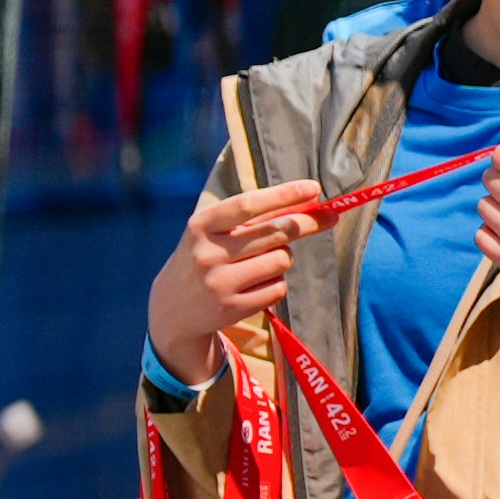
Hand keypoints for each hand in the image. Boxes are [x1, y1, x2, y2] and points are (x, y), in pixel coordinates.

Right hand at [149, 173, 325, 383]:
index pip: (246, 206)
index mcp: (200, 227)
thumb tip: (307, 203)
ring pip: (281, 261)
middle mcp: (208, 253)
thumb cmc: (203, 260)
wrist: (171, 310)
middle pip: (275, 233)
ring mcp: (220, 283)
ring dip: (281, 259)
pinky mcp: (234, 308)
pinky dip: (275, 284)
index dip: (282, 195)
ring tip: (260, 264)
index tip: (313, 188)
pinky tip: (254, 286)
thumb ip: (254, 220)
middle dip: (307, 223)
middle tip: (328, 217)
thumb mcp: (213, 234)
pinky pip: (278, 288)